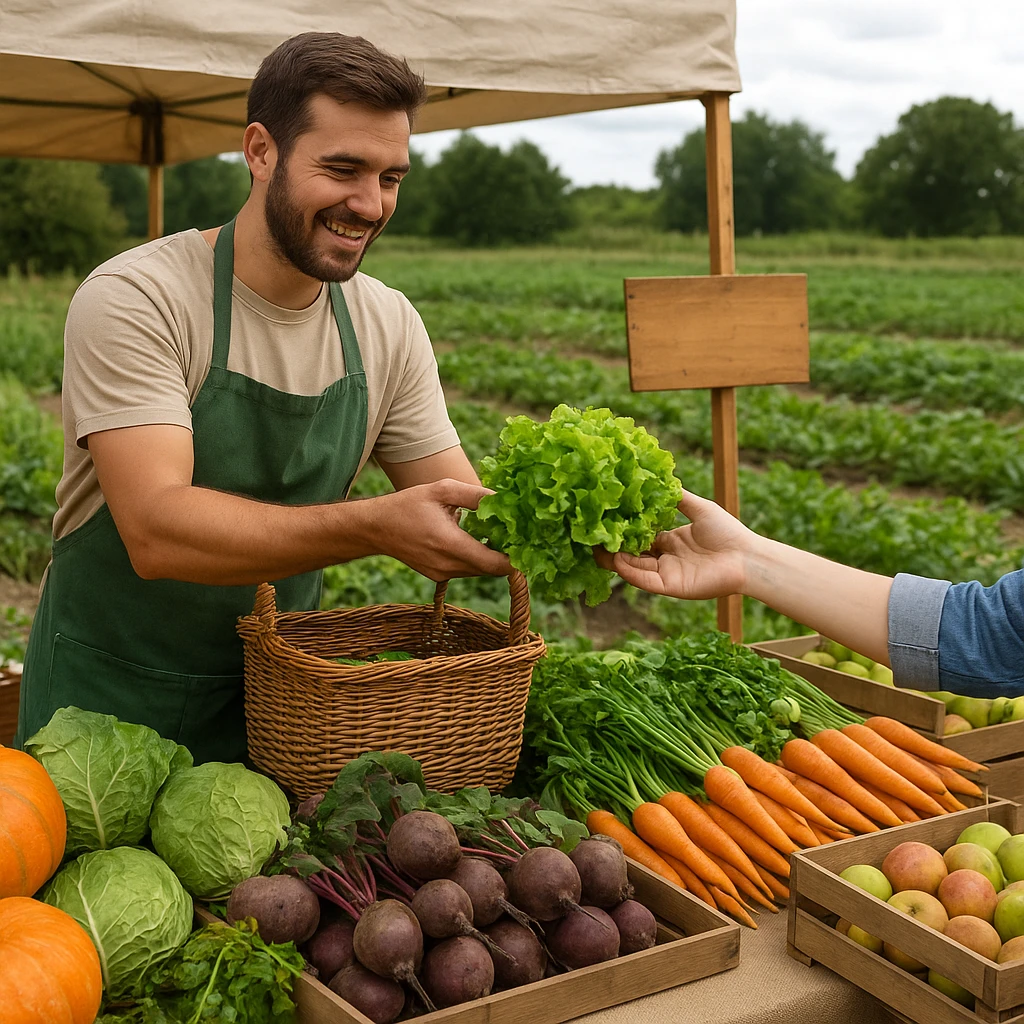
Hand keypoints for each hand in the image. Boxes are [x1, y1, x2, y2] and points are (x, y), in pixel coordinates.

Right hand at [372, 478, 511, 580]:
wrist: (376, 528)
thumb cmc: (408, 505)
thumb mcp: (443, 490)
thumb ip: (475, 496)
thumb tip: (503, 500)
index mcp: (451, 545)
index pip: (497, 564)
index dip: (516, 557)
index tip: (526, 541)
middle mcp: (448, 566)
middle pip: (492, 570)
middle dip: (506, 555)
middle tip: (515, 533)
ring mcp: (442, 575)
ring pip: (480, 572)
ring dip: (491, 557)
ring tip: (495, 533)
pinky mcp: (438, 577)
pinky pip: (466, 571)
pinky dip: (475, 559)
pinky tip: (474, 540)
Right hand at [594, 490, 752, 598]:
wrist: (748, 557)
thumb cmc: (728, 532)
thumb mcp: (699, 508)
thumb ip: (677, 497)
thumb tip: (658, 479)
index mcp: (671, 542)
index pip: (640, 537)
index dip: (623, 531)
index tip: (606, 520)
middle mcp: (666, 559)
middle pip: (632, 554)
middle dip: (613, 547)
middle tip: (592, 537)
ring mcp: (667, 574)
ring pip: (634, 568)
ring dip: (615, 560)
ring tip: (597, 548)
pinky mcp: (671, 587)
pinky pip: (645, 581)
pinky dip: (630, 573)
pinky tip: (617, 561)